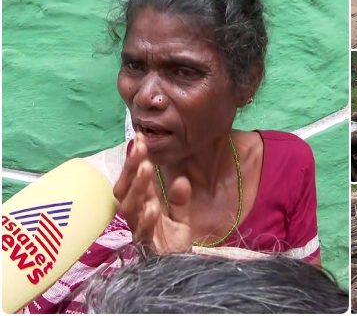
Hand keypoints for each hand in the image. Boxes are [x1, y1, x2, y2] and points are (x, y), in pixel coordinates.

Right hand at [113, 133, 192, 253]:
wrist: (178, 269)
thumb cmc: (172, 242)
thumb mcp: (180, 216)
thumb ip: (179, 199)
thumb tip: (180, 179)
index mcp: (143, 204)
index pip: (134, 179)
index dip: (135, 159)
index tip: (140, 137)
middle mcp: (136, 216)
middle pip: (126, 189)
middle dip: (131, 167)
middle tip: (140, 146)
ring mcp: (139, 231)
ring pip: (130, 207)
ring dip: (138, 187)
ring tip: (146, 168)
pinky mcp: (147, 247)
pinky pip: (143, 233)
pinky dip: (147, 220)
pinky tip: (152, 208)